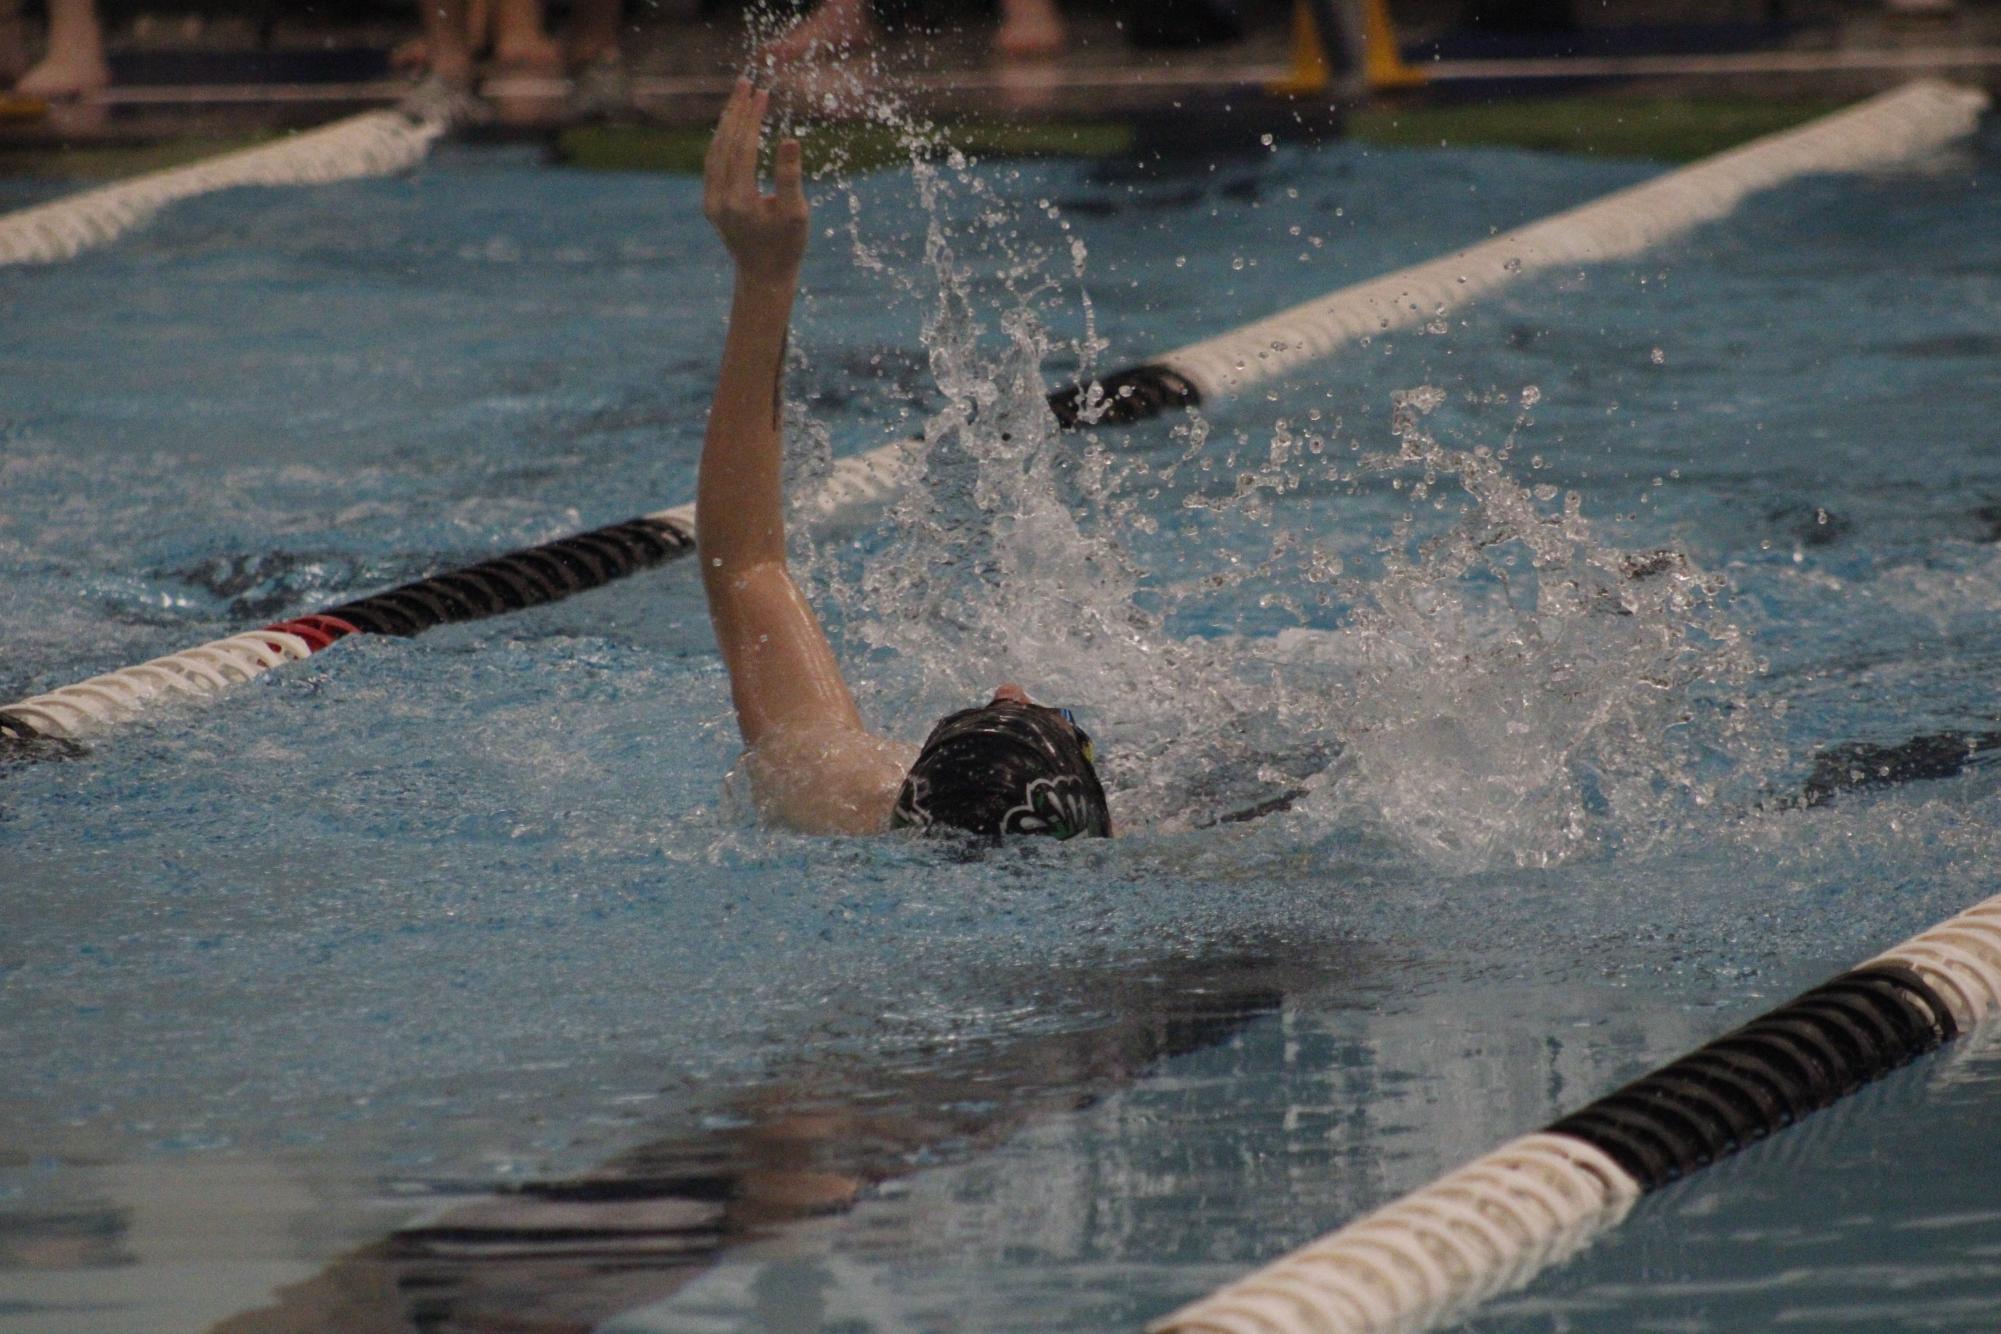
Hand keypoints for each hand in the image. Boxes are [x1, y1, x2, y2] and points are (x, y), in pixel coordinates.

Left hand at [703, 79, 806, 285]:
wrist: (763, 276)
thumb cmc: (786, 246)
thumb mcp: (795, 213)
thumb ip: (790, 175)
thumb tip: (790, 138)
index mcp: (739, 202)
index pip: (743, 147)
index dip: (753, 118)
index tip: (763, 92)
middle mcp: (718, 199)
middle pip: (724, 144)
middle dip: (736, 111)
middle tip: (747, 83)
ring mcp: (710, 201)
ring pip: (714, 151)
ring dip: (726, 122)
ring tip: (739, 97)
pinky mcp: (710, 202)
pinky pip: (713, 163)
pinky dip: (722, 140)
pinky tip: (732, 125)